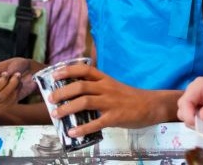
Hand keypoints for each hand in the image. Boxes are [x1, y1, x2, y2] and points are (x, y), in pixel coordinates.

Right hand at [0, 57, 43, 99]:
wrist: (32, 70)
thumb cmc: (15, 65)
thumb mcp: (2, 64)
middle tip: (7, 74)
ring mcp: (0, 99)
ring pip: (1, 96)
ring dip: (10, 85)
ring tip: (17, 75)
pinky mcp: (11, 102)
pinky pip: (11, 100)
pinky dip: (16, 89)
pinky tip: (20, 82)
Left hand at [49, 64, 175, 136]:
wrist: (151, 105)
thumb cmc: (130, 97)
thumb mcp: (113, 86)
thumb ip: (97, 88)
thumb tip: (74, 95)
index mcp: (106, 79)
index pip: (84, 69)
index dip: (68, 70)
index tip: (55, 75)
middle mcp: (107, 88)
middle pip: (80, 86)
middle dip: (62, 92)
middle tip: (51, 99)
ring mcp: (111, 102)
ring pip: (85, 102)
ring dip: (67, 108)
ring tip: (56, 114)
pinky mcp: (115, 117)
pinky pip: (96, 123)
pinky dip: (82, 128)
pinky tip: (72, 132)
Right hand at [177, 73, 202, 130]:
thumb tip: (201, 117)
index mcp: (198, 87)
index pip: (184, 104)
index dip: (189, 117)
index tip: (201, 126)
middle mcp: (194, 94)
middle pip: (183, 113)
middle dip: (198, 122)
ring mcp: (197, 101)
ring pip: (191, 120)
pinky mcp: (201, 109)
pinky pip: (199, 121)